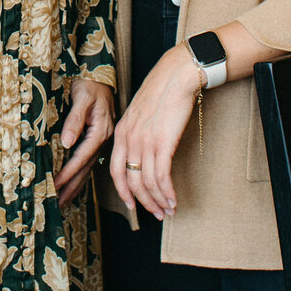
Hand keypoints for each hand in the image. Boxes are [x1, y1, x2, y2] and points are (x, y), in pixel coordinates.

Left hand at [55, 78, 114, 203]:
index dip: (67, 173)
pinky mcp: (98, 140)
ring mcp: (101, 142)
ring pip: (88, 169)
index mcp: (100, 132)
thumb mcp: (82, 98)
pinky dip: (80, 176)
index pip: (81, 158)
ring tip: (63, 202)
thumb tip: (66, 142)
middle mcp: (102, 140)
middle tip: (56, 205)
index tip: (54, 186)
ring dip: (75, 186)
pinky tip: (74, 185)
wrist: (100, 77)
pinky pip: (89, 162)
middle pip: (85, 170)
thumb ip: (75, 120)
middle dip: (71, 188)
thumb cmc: (90, 85)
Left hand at [110, 44, 200, 219]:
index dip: (123, 191)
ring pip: (147, 183)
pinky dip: (167, 193)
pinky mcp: (163, 143)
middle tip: (155, 213)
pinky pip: (162, 177)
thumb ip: (135, 133)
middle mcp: (129, 140)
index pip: (115, 171)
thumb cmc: (161, 93)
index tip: (132, 205)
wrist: (175, 77)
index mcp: (121, 133)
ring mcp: (145, 142)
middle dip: (143, 202)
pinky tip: (173, 200)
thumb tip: (140, 154)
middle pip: (131, 181)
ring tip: (168, 210)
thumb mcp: (139, 113)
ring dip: (158, 201)